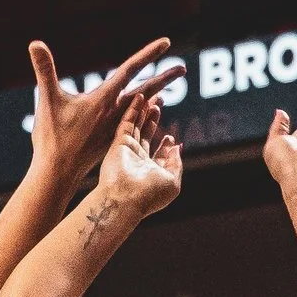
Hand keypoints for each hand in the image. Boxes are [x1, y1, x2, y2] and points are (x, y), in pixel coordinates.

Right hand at [28, 35, 173, 189]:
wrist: (58, 172)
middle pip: (145, 91)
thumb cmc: (52, 137)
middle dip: (163, 79)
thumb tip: (34, 43)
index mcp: (104, 100)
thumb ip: (44, 70)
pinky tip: (141, 117)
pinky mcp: (109, 139)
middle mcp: (114, 113)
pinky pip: (132, 123)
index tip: (166, 42)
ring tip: (165, 91)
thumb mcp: (46, 99)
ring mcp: (113, 128)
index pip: (130, 70)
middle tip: (182, 69)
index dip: (148, 54)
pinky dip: (141, 116)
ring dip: (154, 97)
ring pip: (140, 108)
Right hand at [100, 92, 182, 219]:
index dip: (165, 145)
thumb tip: (177, 147)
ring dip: (144, 112)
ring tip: (151, 96)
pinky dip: (133, 109)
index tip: (170, 137)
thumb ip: (176, 164)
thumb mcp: (172, 182)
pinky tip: (139, 97)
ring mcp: (127, 151)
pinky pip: (127, 122)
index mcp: (151, 173)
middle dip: (153, 122)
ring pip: (137, 126)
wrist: (125, 199)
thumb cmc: (150, 195)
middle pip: (146, 136)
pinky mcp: (119, 143)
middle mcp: (138, 161)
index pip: (159, 155)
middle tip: (159, 106)